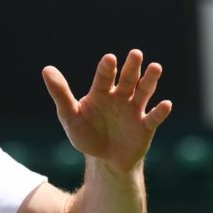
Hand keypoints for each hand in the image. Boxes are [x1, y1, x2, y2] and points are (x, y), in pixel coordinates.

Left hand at [43, 50, 172, 172]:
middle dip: (132, 67)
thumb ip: (60, 93)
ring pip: (144, 91)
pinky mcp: (146, 126)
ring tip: (155, 67)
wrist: (105, 159)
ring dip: (150, 80)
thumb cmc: (86, 134)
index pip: (103, 77)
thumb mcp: (70, 116)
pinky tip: (166, 104)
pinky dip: (160, 111)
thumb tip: (46, 69)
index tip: (109, 58)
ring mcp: (134, 110)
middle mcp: (120, 97)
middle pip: (127, 79)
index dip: (106, 68)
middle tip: (135, 53)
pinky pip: (154, 117)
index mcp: (100, 93)